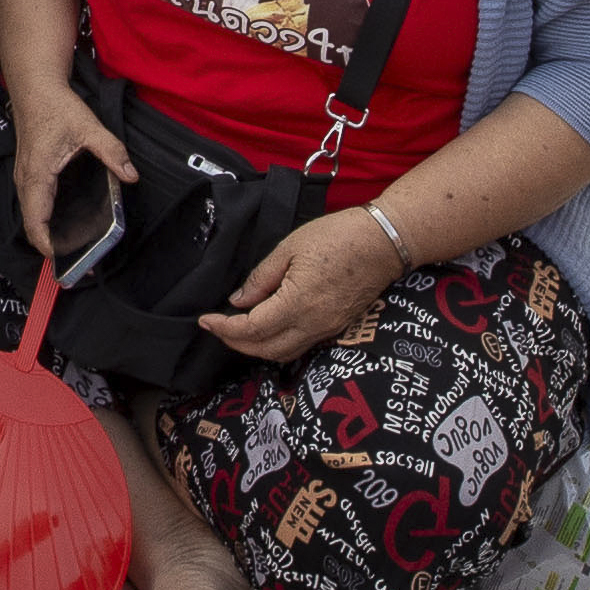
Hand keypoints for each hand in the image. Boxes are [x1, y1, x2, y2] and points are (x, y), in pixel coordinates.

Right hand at [4, 72, 136, 253]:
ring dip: (47, 233)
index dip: (49, 246)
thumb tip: (131, 175)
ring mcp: (25, 177)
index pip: (36, 223)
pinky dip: (45, 219)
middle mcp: (26, 181)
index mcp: (37, 176)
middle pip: (32, 225)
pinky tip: (65, 223)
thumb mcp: (88, 127)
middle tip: (78, 263)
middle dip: (51, 246)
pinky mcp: (29, 172)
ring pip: (32, 216)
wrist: (34, 86)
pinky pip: (34, 204)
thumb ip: (112, 152)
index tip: (67, 262)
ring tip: (74, 248)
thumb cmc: (56, 106)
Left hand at [208, 206, 411, 362]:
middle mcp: (313, 324)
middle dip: (236, 343)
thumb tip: (239, 301)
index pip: (252, 329)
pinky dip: (278, 344)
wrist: (384, 242)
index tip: (206, 320)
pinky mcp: (338, 327)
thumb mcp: (290, 248)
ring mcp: (328, 329)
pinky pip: (301, 346)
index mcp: (298, 303)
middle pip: (265, 350)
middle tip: (217, 327)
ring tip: (237, 331)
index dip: (225, 328)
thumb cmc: (338, 236)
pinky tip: (267, 329)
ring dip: (257, 348)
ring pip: (284, 353)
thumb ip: (261, 278)